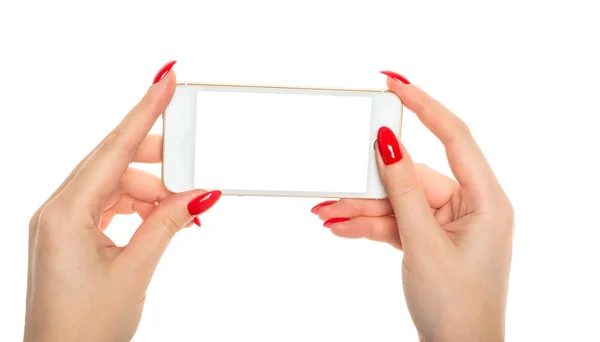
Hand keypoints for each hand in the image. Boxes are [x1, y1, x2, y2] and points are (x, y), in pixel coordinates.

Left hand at [24, 61, 221, 341]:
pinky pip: (112, 204)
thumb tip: (201, 194)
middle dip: (158, 162)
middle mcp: (59, 209)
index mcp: (66, 212)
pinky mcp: (73, 233)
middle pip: (115, 161)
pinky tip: (164, 220)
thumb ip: (168, 224)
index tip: (164, 80)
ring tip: (184, 211)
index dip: (143, 110)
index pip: (113, 148)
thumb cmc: (86, 328)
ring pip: (117, 184)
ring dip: (154, 192)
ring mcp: (64, 221)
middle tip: (194, 166)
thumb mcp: (136, 271)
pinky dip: (141, 207)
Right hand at [312, 72, 513, 340]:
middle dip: (369, 184)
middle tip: (334, 179)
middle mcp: (469, 206)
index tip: (394, 84)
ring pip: (396, 202)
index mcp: (485, 199)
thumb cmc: (457, 306)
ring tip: (325, 213)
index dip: (424, 105)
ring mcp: (446, 224)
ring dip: (361, 208)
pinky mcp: (429, 239)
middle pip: (412, 176)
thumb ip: (403, 191)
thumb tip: (388, 143)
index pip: (454, 136)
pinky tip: (339, 228)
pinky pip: (395, 222)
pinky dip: (368, 225)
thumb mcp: (423, 243)